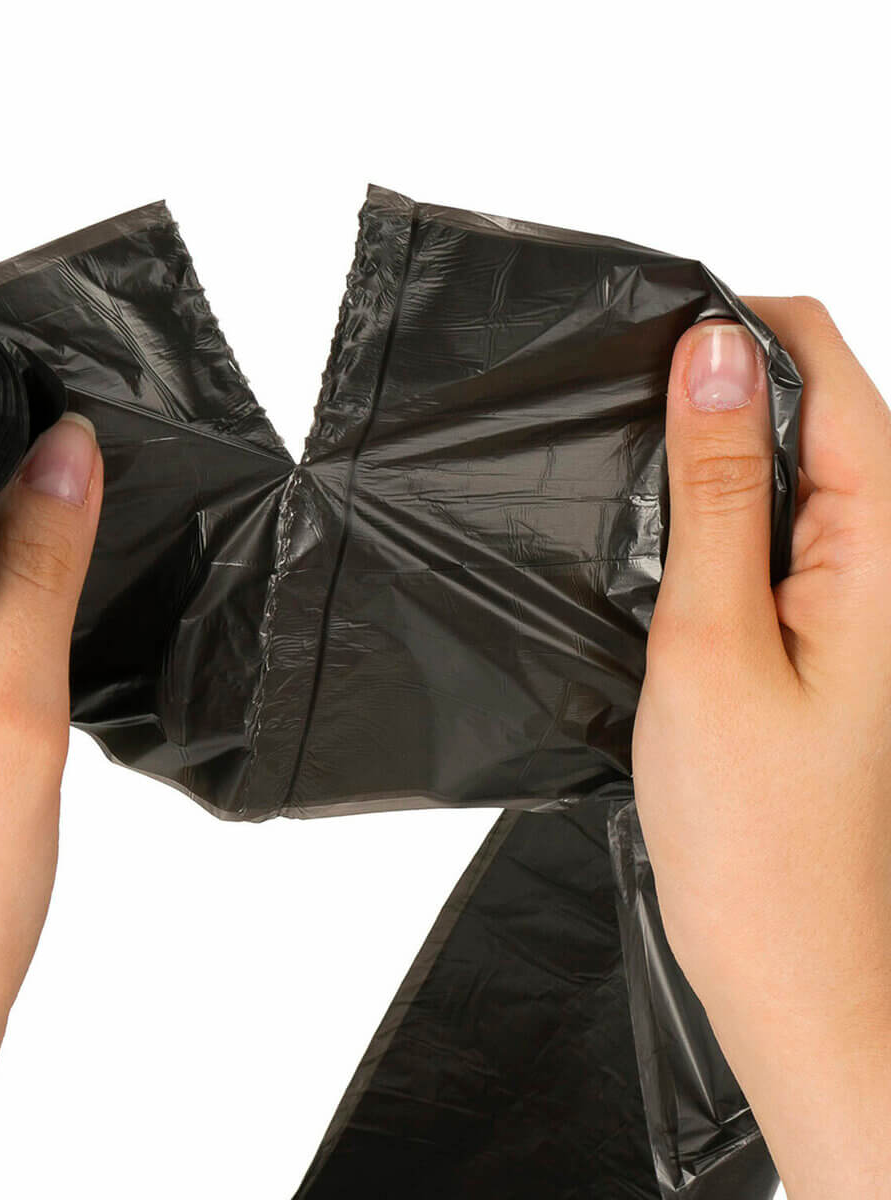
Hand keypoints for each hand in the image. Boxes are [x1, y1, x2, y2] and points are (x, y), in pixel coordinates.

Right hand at [634, 301, 890, 1197]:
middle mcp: (887, 563)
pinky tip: (656, 551)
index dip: (736, 331)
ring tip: (626, 487)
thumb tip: (712, 353)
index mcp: (887, 550)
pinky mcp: (818, 637)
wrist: (794, 967)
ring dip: (705, 463)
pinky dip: (709, 525)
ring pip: (784, 474)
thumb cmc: (761, 834)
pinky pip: (769, 539)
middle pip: (813, 411)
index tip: (644, 332)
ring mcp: (855, 602)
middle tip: (615, 421)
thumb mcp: (713, 640)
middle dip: (713, 393)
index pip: (828, 370)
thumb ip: (720, 492)